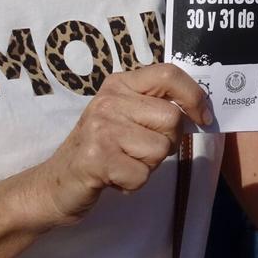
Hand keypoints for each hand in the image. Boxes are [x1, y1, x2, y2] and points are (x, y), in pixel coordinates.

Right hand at [29, 64, 211, 225]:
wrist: (54, 183)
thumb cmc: (101, 149)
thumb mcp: (125, 116)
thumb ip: (155, 105)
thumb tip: (201, 108)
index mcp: (120, 84)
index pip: (168, 74)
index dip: (194, 95)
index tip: (203, 117)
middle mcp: (109, 99)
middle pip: (172, 118)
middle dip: (166, 142)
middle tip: (140, 151)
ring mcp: (101, 127)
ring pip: (161, 149)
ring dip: (149, 166)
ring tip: (124, 163)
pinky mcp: (97, 157)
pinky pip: (142, 174)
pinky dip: (133, 183)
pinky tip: (114, 177)